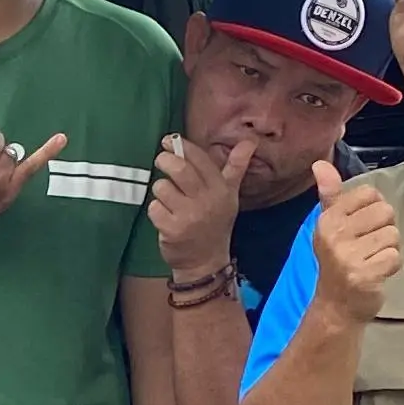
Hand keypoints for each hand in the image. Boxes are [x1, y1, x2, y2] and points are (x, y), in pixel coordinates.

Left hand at [146, 132, 238, 279]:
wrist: (206, 262)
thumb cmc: (215, 224)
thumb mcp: (230, 195)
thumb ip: (236, 167)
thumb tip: (249, 141)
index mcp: (221, 189)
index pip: (200, 159)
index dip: (182, 146)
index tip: (168, 141)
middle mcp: (207, 201)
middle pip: (179, 169)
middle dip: (165, 160)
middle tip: (161, 160)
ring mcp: (190, 216)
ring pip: (162, 187)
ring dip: (160, 189)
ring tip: (168, 198)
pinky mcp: (173, 230)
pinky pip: (154, 207)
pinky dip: (155, 209)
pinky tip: (165, 216)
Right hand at [304, 158, 399, 323]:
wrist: (336, 307)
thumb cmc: (339, 261)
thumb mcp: (331, 226)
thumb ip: (330, 194)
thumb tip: (320, 164)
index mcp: (328, 219)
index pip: (370, 194)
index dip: (374, 210)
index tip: (361, 229)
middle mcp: (334, 236)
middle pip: (386, 212)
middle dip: (384, 230)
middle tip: (369, 247)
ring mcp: (348, 257)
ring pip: (393, 235)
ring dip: (388, 250)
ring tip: (372, 260)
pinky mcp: (363, 276)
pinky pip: (394, 257)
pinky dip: (391, 266)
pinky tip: (376, 273)